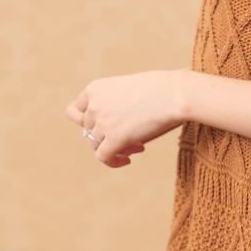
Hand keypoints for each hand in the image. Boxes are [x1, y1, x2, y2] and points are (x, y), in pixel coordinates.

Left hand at [65, 69, 187, 167]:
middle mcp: (94, 105)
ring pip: (96, 145)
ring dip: (115, 148)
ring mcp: (102, 122)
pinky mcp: (114, 138)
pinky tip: (127, 160)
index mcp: (95, 89)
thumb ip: (114, 107)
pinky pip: (104, 157)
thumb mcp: (128, 91)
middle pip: (89, 131)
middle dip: (107, 136)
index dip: (88, 122)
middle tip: (131, 138)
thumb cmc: (161, 90)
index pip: (75, 111)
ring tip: (137, 146)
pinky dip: (113, 162)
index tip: (105, 126)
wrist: (175, 94)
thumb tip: (111, 134)